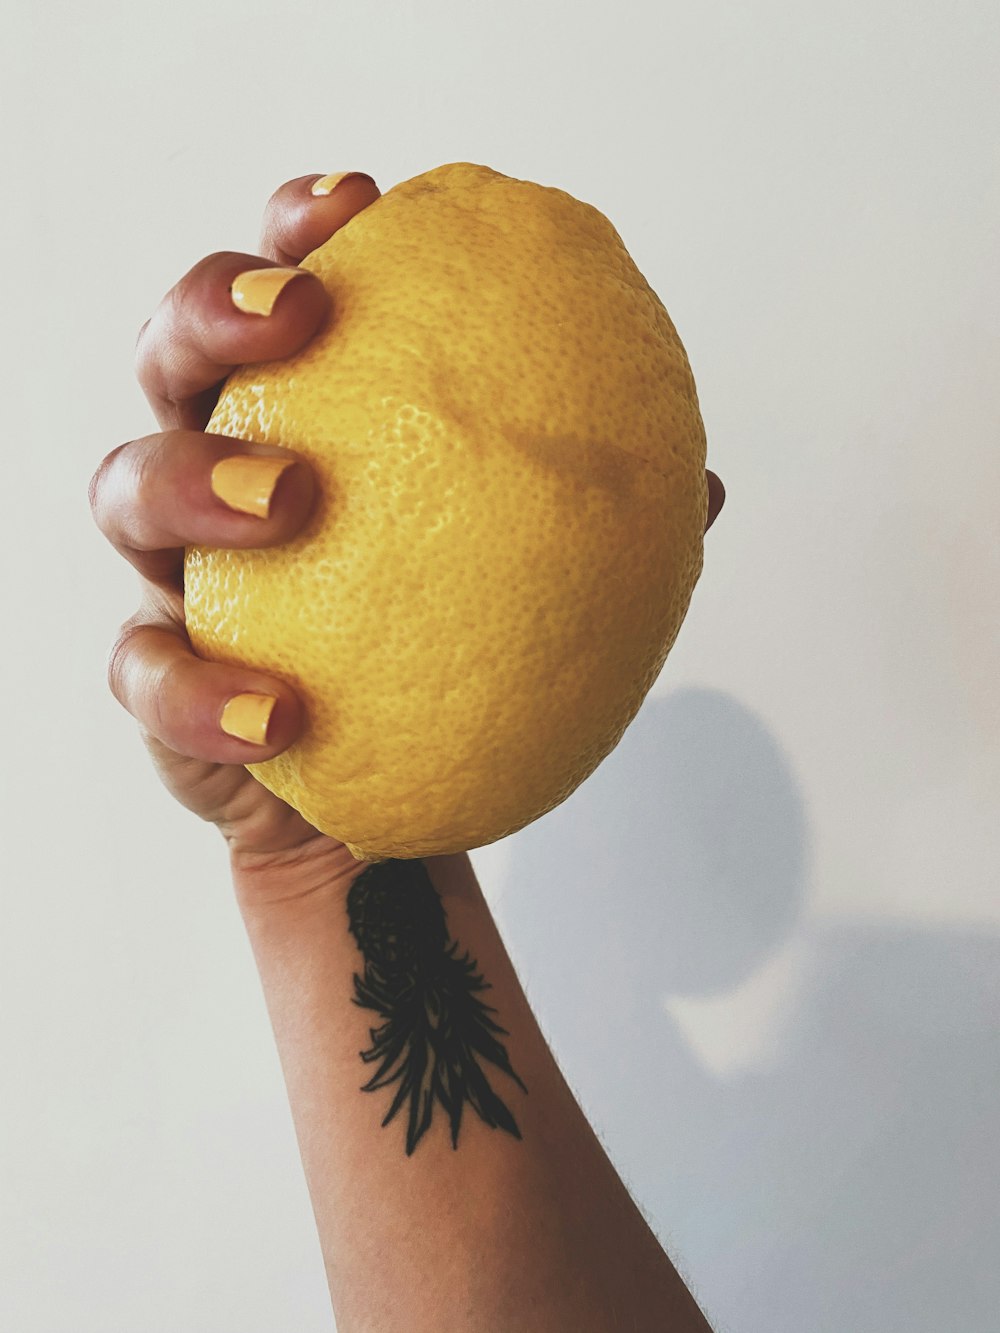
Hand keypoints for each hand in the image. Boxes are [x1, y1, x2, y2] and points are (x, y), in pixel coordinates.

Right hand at [90, 169, 725, 896]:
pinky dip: (202, 690)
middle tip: (294, 316)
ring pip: (126, 485)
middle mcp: (222, 473)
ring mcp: (178, 573)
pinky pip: (147, 675)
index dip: (299, 232)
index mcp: (307, 422)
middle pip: (173, 353)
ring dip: (191, 475)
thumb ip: (596, 533)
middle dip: (213, 307)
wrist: (385, 811)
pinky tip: (277, 716)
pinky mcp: (159, 680)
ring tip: (286, 498)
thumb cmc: (457, 677)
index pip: (282, 299)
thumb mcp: (535, 598)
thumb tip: (702, 486)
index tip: (357, 202)